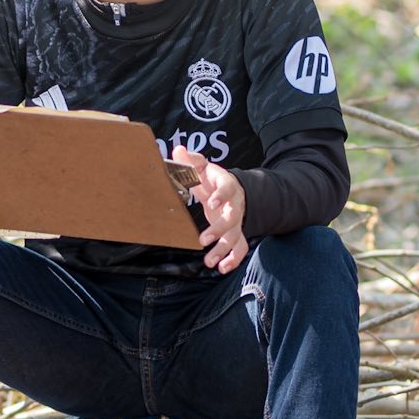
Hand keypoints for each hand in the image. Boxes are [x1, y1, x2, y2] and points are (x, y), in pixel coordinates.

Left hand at [174, 146, 247, 273]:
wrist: (231, 189)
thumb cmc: (211, 178)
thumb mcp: (201, 167)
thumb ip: (190, 160)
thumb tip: (177, 150)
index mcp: (227, 185)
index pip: (227, 188)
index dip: (220, 195)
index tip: (210, 202)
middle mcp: (235, 205)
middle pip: (233, 217)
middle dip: (219, 229)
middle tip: (203, 240)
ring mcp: (237, 221)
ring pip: (237, 236)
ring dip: (224, 250)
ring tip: (210, 262)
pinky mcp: (236, 233)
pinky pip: (240, 248)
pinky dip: (234, 260)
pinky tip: (222, 268)